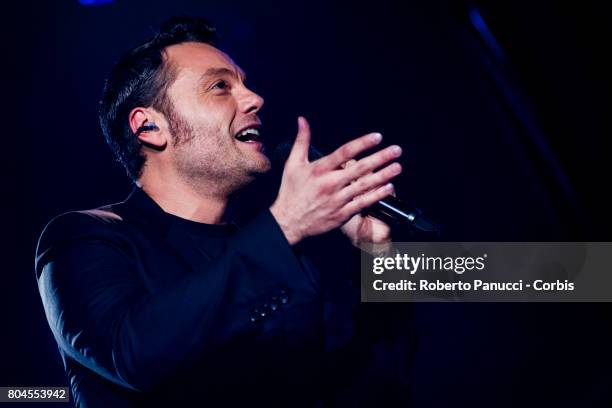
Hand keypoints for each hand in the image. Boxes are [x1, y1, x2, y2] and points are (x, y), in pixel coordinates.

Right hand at [270, 116, 401, 244]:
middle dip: (381, 157)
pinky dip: (376, 195)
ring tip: (397, 167)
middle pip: (360, 168)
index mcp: (320, 169)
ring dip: (383, 175)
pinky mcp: (342, 214)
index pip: (345, 152)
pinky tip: (388, 188)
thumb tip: (302, 121)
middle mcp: (330, 183)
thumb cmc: (291, 192)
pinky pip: (363, 203)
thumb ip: (301, 140)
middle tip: (396, 150)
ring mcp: (337, 199)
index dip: (363, 143)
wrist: (288, 221)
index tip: (377, 137)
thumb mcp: (292, 163)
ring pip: (365, 185)